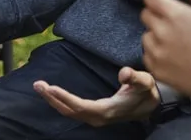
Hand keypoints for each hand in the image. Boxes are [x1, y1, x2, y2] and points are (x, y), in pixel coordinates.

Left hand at [34, 67, 159, 125]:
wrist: (152, 105)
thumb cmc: (147, 91)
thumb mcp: (145, 82)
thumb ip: (135, 77)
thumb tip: (123, 73)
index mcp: (107, 110)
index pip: (80, 106)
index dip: (65, 98)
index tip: (51, 87)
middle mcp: (98, 117)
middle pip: (69, 111)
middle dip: (52, 98)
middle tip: (38, 84)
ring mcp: (95, 117)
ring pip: (69, 112)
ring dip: (54, 100)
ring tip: (40, 87)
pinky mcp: (94, 114)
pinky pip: (73, 110)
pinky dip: (60, 102)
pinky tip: (53, 94)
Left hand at [142, 0, 190, 122]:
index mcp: (175, 15)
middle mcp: (161, 33)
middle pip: (146, 14)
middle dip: (156, 12)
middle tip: (175, 19)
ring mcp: (157, 54)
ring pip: (146, 35)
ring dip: (156, 33)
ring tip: (177, 39)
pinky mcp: (157, 71)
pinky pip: (147, 55)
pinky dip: (156, 52)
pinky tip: (175, 55)